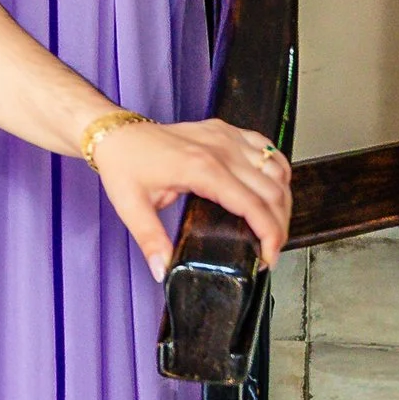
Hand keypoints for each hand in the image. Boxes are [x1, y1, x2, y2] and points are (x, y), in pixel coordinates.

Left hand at [91, 116, 291, 283]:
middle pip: (272, 189)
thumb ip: (150, 241)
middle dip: (280, 224)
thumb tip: (163, 269)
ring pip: (275, 167)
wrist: (115, 134)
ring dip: (283, 199)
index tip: (268, 256)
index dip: (270, 234)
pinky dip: (277, 168)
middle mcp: (220, 149)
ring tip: (275, 225)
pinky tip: (274, 187)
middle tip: (272, 249)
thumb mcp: (131, 207)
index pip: (253, 204)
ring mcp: (225, 136)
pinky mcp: (225, 130)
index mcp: (201, 169)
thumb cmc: (124, 164)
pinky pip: (265, 146)